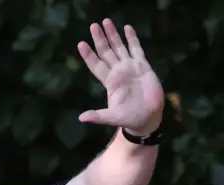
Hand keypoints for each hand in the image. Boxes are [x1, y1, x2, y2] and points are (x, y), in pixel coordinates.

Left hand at [77, 19, 164, 134]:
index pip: (96, 65)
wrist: (148, 117)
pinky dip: (132, 39)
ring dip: (113, 35)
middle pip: (106, 52)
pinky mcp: (143, 66)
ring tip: (106, 21)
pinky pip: (137, 49)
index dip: (89, 55)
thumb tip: (81, 118)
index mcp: (109, 81)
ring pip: (119, 47)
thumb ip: (98, 116)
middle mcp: (118, 72)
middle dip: (99, 39)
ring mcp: (130, 67)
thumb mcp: (112, 117)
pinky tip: (127, 28)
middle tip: (93, 25)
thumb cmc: (129, 118)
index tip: (81, 44)